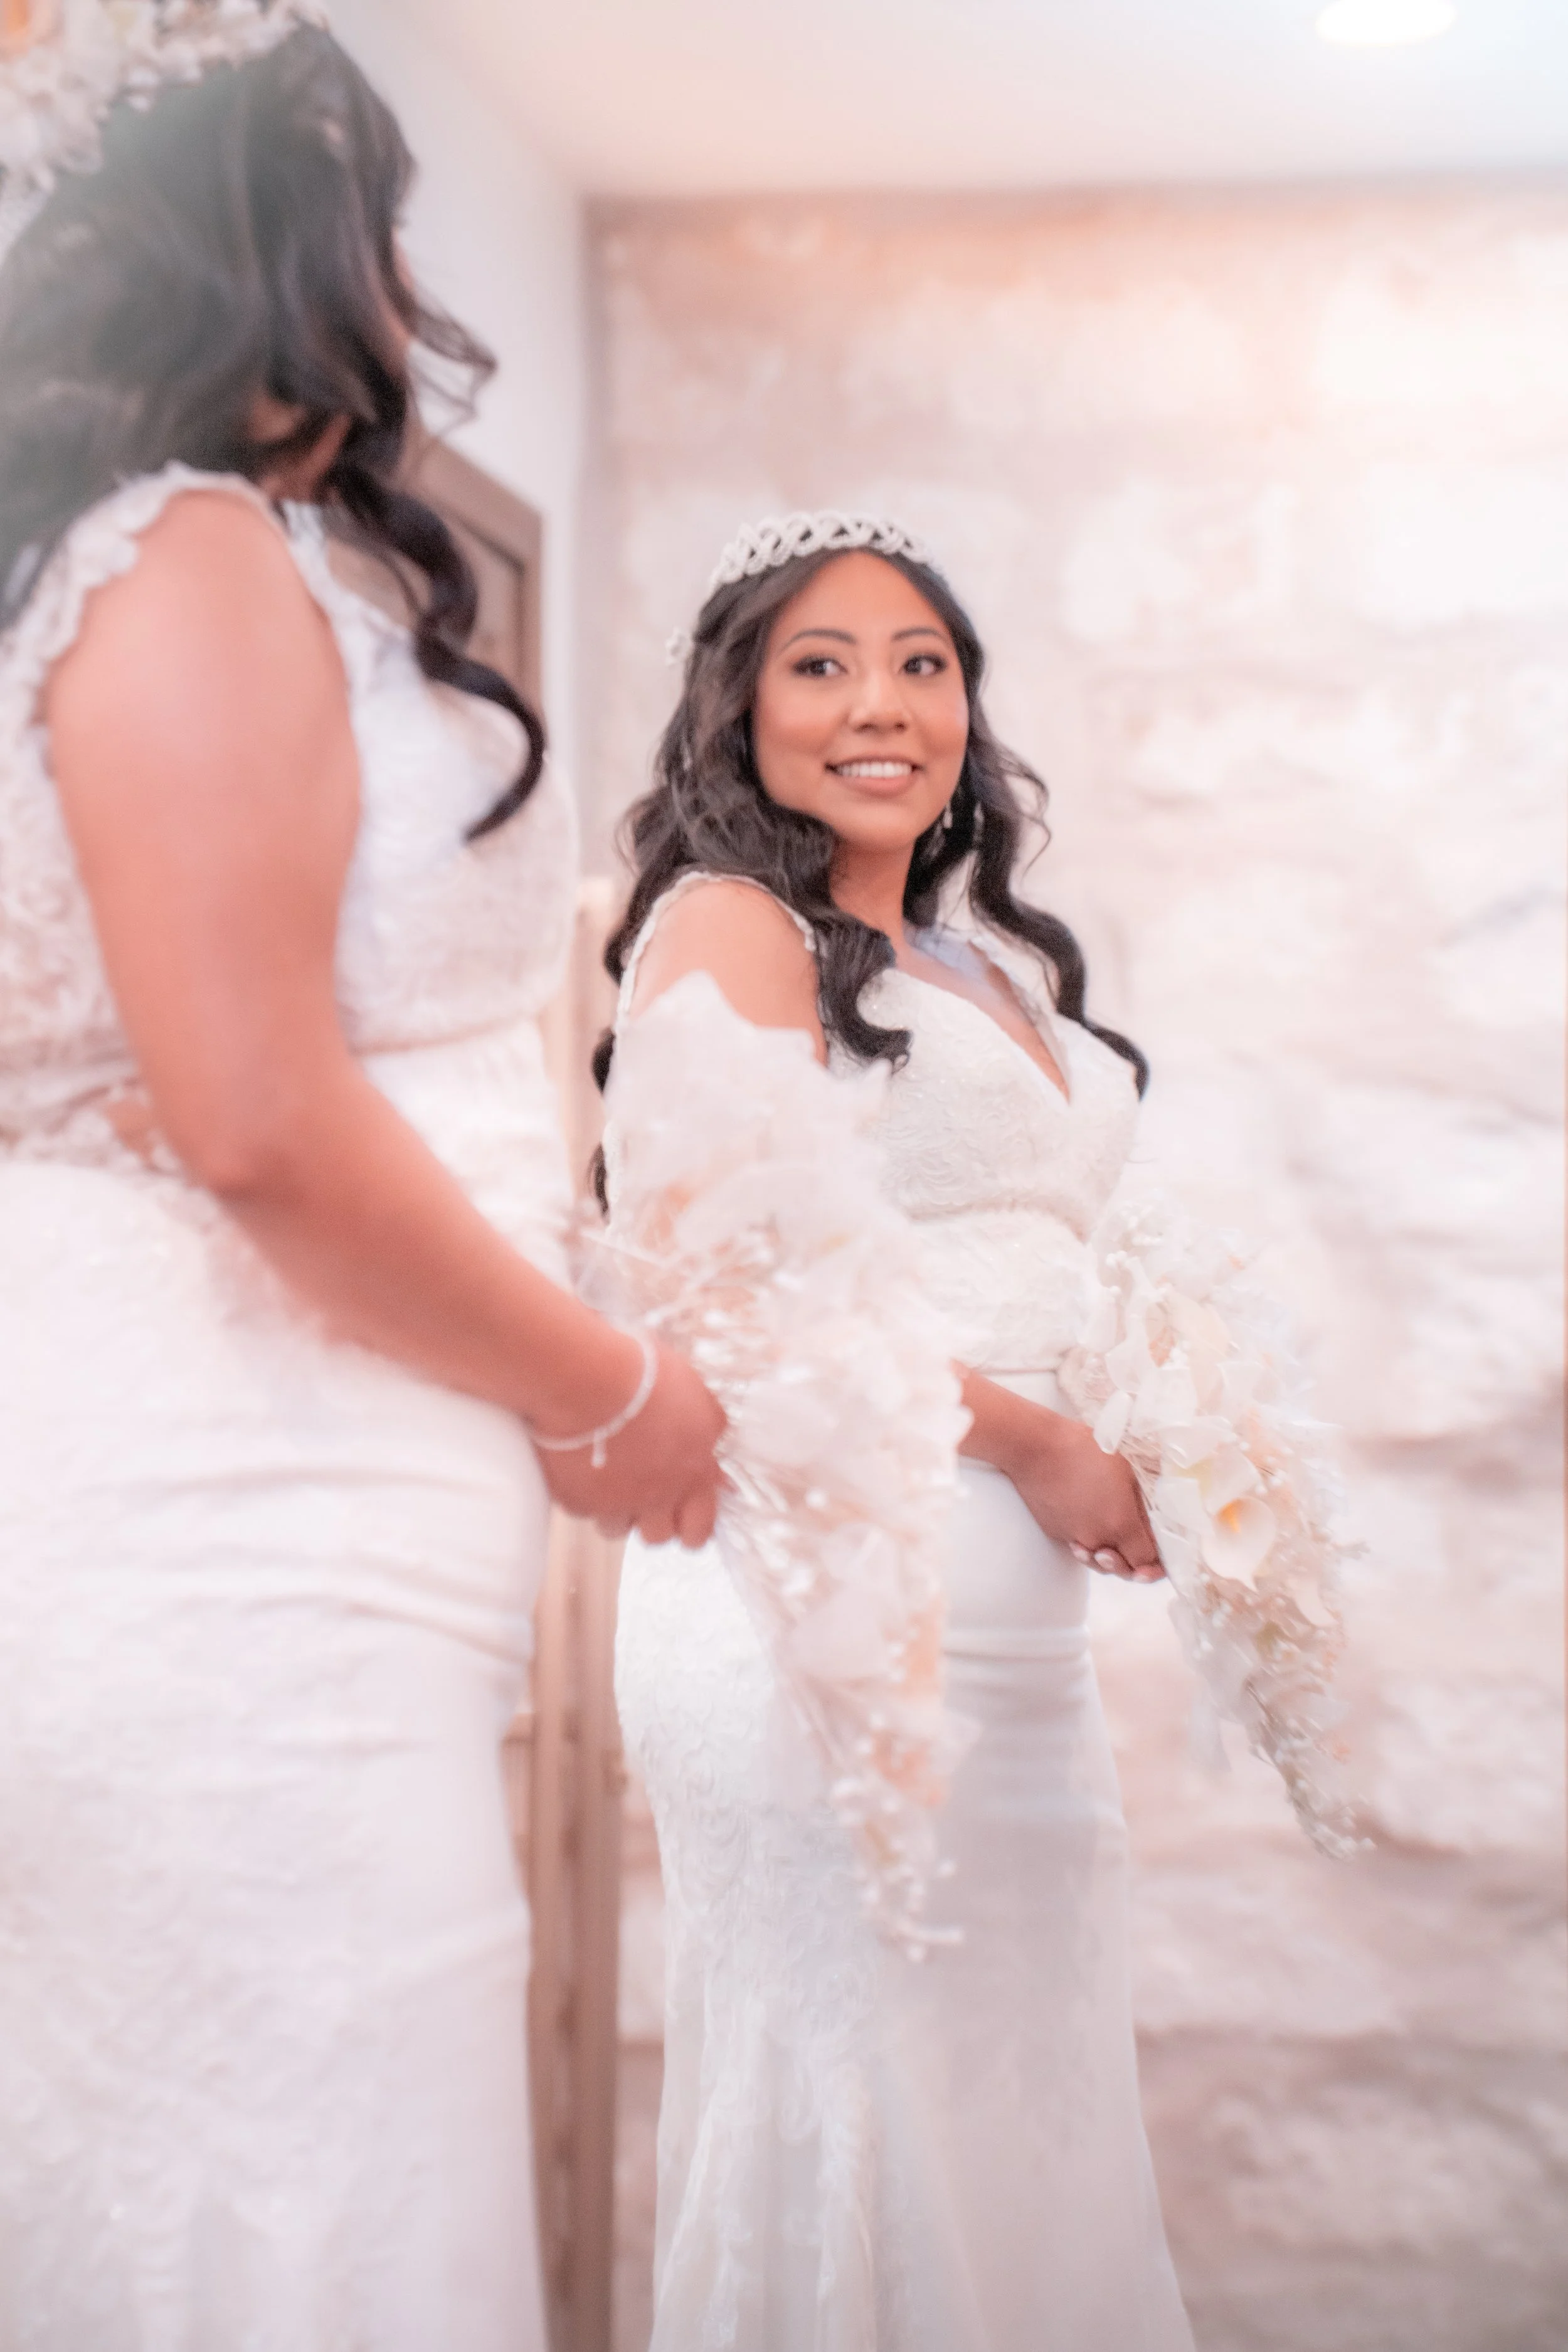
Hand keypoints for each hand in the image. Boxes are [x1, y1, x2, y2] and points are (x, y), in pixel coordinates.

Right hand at [539, 1339, 725, 1549]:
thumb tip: (717, 1451)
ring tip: (605, 1477)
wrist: (588, 1380)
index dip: (692, 1528)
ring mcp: (616, 1503)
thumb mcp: (693, 1394)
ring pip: (616, 1530)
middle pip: (659, 1537)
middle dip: (652, 1522)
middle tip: (642, 1498)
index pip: (701, 1527)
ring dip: (613, 1510)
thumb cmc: (643, 1377)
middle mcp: (657, 1497)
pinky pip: (581, 1510)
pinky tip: (578, 1465)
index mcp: (692, 1473)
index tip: (683, 1518)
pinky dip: (581, 1493)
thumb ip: (709, 1429)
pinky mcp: (578, 1501)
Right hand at [1003, 1412, 1163, 1583]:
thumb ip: (1143, 1504)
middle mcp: (1097, 1539)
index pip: (1146, 1562)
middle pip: (1123, 1570)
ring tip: (1113, 1546)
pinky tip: (1091, 1525)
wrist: (1035, 1447)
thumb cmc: (1084, 1449)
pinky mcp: (1056, 1532)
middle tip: (1142, 1557)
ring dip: (1110, 1558)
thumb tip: (1154, 1523)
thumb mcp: (1128, 1470)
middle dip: (1135, 1568)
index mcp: (1120, 1524)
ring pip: (1098, 1561)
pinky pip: (1079, 1545)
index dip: (1158, 1564)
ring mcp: (1073, 1538)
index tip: (1162, 1558)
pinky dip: (1089, 1542)